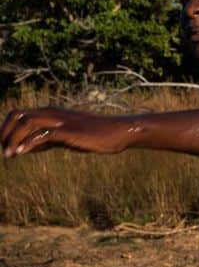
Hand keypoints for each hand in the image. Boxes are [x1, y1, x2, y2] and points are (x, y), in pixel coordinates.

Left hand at [1, 107, 132, 157]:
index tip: (3, 144)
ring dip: (13, 138)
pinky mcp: (69, 131)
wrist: (118, 133)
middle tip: (2, 149)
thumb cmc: (95, 137)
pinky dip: (29, 143)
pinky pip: (43, 134)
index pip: (19, 114)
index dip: (6, 128)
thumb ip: (46, 141)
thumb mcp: (66, 138)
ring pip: (26, 122)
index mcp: (51, 113)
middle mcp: (52, 113)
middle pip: (18, 115)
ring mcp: (60, 121)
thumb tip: (25, 147)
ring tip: (7, 154)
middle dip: (5, 131)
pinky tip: (21, 153)